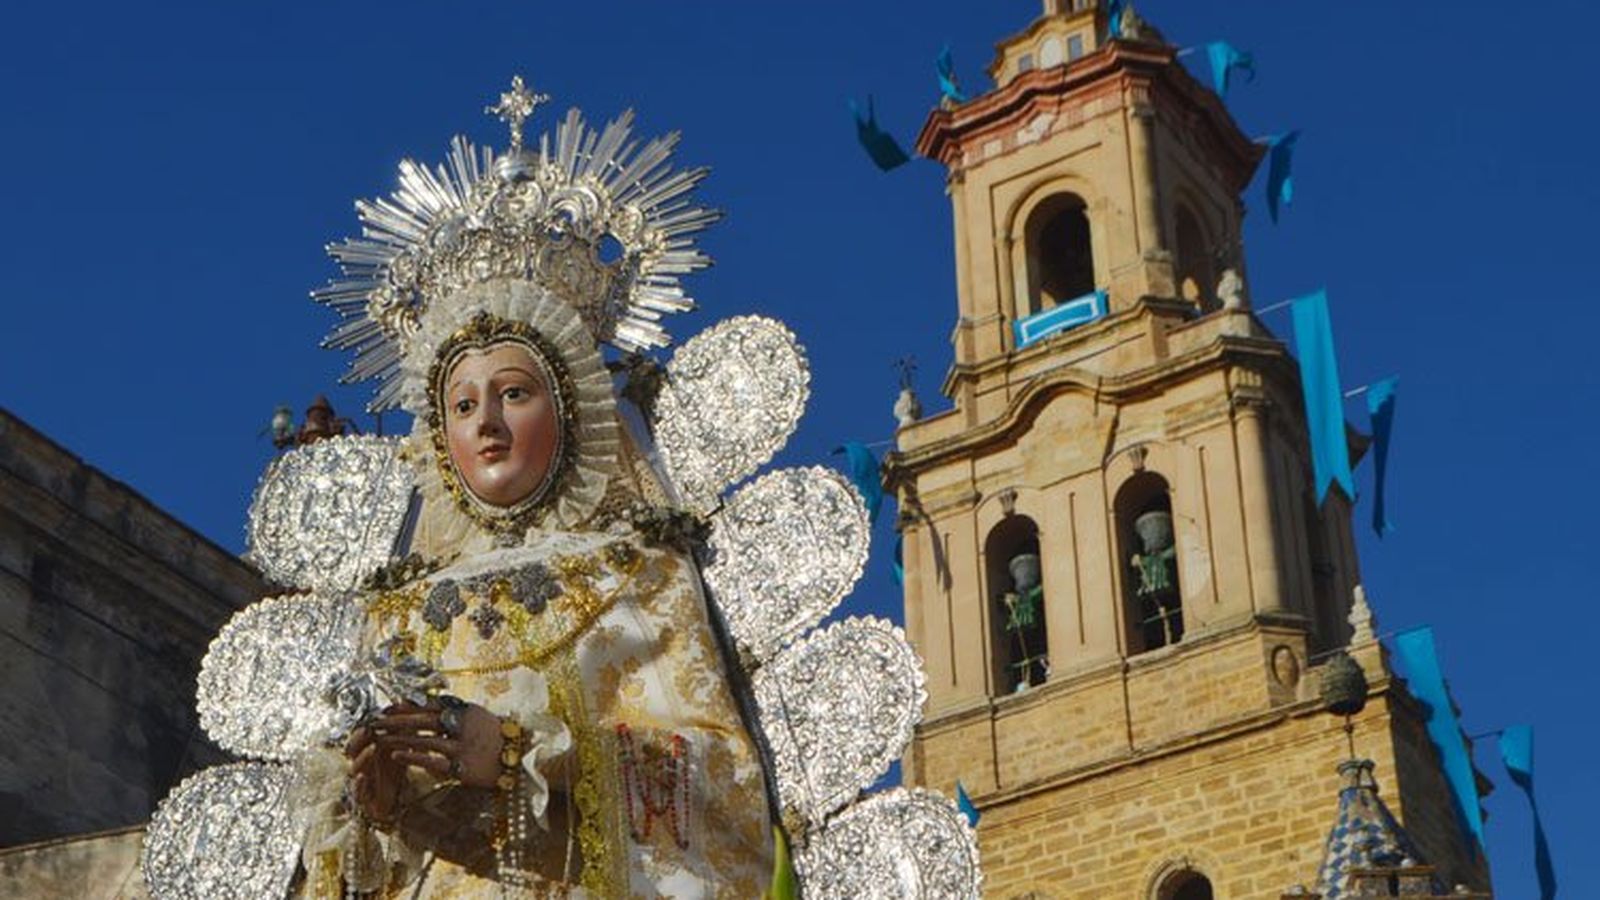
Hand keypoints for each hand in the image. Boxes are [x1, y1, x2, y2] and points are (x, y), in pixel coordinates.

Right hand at [345, 723, 406, 823]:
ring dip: (363, 757)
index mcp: (367, 750)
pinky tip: (362, 777)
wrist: (393, 801)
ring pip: (355, 767)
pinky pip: (357, 791)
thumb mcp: (400, 748)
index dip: (367, 726)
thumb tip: (406, 704)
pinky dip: (358, 784)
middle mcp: (360, 763)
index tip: (375, 716)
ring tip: (372, 748)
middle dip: (359, 738)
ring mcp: (359, 780)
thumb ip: (402, 729)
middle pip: (352, 749)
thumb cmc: (393, 772)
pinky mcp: (362, 797)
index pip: (361, 736)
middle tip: (369, 729)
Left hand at [367, 701, 505, 789]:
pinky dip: (413, 757)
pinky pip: (432, 761)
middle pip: (422, 720)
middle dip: (396, 721)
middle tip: (375, 722)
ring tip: (381, 739)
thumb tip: (428, 702)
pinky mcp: (461, 766)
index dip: (406, 706)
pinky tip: (397, 756)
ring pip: (423, 740)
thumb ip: (454, 709)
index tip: (387, 708)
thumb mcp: (477, 715)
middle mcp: (461, 725)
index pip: (429, 705)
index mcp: (464, 710)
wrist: (518, 757)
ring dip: (399, 739)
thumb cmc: (494, 735)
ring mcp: (461, 746)